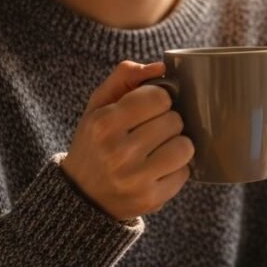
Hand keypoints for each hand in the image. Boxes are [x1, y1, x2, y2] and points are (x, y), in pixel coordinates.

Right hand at [61, 60, 192, 220]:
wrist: (82, 196)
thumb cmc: (95, 142)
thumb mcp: (98, 106)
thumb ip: (125, 77)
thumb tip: (161, 66)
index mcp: (104, 123)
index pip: (159, 97)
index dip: (159, 100)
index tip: (149, 109)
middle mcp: (118, 152)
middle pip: (174, 121)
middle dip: (168, 122)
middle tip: (152, 132)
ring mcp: (134, 178)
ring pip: (185, 147)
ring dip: (177, 145)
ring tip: (159, 149)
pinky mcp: (150, 199)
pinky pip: (185, 173)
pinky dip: (177, 169)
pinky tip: (158, 169)